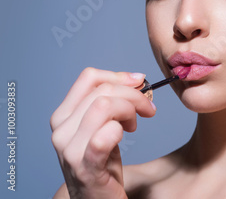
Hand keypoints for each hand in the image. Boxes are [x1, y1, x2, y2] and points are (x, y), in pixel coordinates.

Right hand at [50, 67, 155, 197]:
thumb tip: (135, 78)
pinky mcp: (85, 167)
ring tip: (135, 125)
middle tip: (147, 109)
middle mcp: (61, 129)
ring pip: (104, 105)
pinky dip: (119, 130)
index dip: (118, 75)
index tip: (139, 82)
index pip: (88, 77)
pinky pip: (103, 136)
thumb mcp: (102, 126)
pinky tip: (125, 135)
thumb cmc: (102, 164)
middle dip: (133, 95)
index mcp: (64, 115)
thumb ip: (110, 102)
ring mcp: (70, 149)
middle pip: (102, 90)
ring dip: (130, 110)